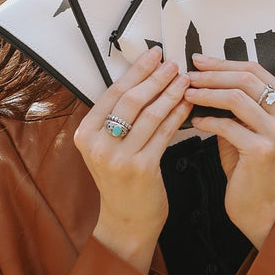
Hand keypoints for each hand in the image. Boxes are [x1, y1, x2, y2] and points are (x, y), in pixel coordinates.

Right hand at [74, 47, 191, 271]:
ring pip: (149, 115)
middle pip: (130, 100)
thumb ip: (118, 117)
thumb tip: (144, 77)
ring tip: (185, 78)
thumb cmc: (122, 179)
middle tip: (174, 62)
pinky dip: (178, 115)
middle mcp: (98, 144)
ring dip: (170, 93)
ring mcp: (118, 158)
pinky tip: (189, 104)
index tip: (155, 54)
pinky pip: (164, 134)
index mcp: (86, 133)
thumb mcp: (109, 147)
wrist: (127, 220)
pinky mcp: (141, 169)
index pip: (113, 92)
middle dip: (155, 78)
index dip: (137, 71)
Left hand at [184, 55, 274, 247]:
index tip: (198, 60)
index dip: (223, 63)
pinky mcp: (263, 150)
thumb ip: (236, 99)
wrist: (260, 203)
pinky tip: (194, 121)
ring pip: (236, 98)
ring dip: (206, 94)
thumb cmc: (248, 161)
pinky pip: (228, 126)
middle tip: (187, 75)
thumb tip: (203, 71)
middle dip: (212, 75)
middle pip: (246, 79)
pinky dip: (207, 120)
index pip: (254, 70)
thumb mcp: (247, 124)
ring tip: (186, 94)